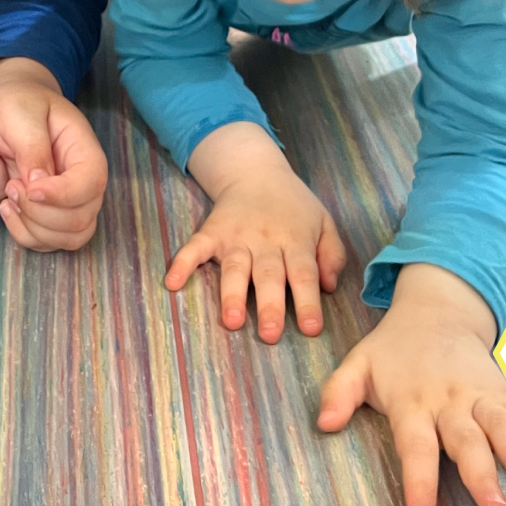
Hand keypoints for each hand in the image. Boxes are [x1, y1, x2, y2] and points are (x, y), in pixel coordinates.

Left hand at [0, 58, 107, 251]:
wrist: (10, 102)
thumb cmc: (18, 102)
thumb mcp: (21, 115)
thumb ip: (33, 149)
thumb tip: (39, 185)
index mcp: (85, 151)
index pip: (90, 184)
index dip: (61, 195)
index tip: (28, 187)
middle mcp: (84, 181)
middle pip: (81, 220)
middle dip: (41, 214)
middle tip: (12, 185)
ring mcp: (70, 201)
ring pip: (68, 238)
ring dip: (34, 228)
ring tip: (9, 197)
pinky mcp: (51, 214)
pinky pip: (48, 242)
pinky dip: (25, 234)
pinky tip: (8, 209)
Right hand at [169, 122, 345, 342]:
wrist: (255, 171)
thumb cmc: (293, 205)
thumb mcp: (323, 222)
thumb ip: (332, 254)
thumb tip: (329, 286)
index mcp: (295, 241)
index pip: (303, 274)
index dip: (307, 302)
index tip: (311, 329)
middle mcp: (265, 241)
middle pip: (268, 276)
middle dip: (269, 306)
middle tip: (270, 335)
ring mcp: (236, 237)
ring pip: (234, 268)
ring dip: (232, 294)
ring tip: (232, 321)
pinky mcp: (212, 232)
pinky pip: (195, 248)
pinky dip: (182, 263)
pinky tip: (172, 282)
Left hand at [317, 263, 505, 505]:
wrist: (437, 311)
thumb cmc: (393, 349)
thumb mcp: (359, 363)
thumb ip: (338, 392)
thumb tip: (323, 424)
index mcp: (411, 400)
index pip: (415, 445)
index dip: (418, 480)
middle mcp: (448, 400)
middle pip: (466, 440)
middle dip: (481, 475)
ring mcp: (480, 396)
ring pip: (502, 427)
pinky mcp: (504, 394)